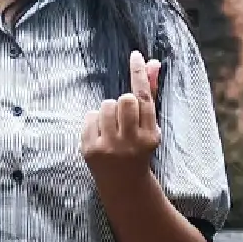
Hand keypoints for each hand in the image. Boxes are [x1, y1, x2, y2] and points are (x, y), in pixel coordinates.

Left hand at [82, 50, 163, 178]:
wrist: (124, 185)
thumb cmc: (138, 148)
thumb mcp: (149, 126)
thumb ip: (150, 94)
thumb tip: (152, 63)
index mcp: (150, 136)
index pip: (144, 99)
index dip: (139, 75)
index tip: (136, 56)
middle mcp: (130, 142)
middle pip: (124, 99)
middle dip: (123, 103)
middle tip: (124, 120)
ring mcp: (109, 147)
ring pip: (106, 106)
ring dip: (109, 112)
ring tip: (112, 128)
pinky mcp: (90, 149)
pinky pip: (90, 116)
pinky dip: (95, 121)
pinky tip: (101, 135)